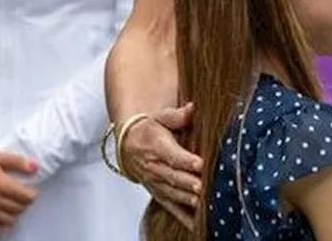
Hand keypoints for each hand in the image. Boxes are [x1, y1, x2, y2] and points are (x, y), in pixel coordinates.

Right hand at [0, 150, 37, 237]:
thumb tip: (36, 168)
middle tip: (20, 200)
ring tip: (11, 209)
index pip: (27, 197)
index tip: (30, 192)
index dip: (31, 195)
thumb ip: (19, 162)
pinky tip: (0, 221)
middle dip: (23, 205)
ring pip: (6, 220)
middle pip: (18, 209)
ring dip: (12, 215)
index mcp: (1, 185)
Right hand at [118, 103, 201, 228]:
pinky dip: (182, 215)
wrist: (128, 144)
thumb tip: (192, 108)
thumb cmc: (150, 128)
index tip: (200, 163)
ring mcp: (155, 182)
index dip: (185, 160)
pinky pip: (170, 206)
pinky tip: (197, 223)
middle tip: (203, 186)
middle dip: (188, 182)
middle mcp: (154, 167)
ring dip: (187, 199)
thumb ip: (177, 115)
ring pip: (172, 193)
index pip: (172, 155)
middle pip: (173, 176)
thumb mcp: (161, 117)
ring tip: (203, 203)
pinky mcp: (157, 192)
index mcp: (156, 146)